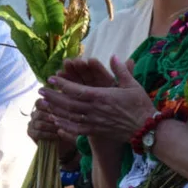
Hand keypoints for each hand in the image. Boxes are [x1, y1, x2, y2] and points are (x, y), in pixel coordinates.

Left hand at [40, 56, 156, 142]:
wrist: (146, 129)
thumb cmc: (140, 105)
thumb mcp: (132, 85)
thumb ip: (121, 70)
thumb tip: (114, 56)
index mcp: (101, 96)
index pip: (76, 90)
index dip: (62, 84)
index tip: (51, 78)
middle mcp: (94, 110)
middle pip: (67, 104)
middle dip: (52, 96)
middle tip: (40, 91)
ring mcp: (94, 122)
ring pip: (69, 116)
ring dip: (55, 110)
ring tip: (44, 104)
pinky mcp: (96, 131)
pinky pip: (76, 129)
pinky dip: (64, 126)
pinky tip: (56, 121)